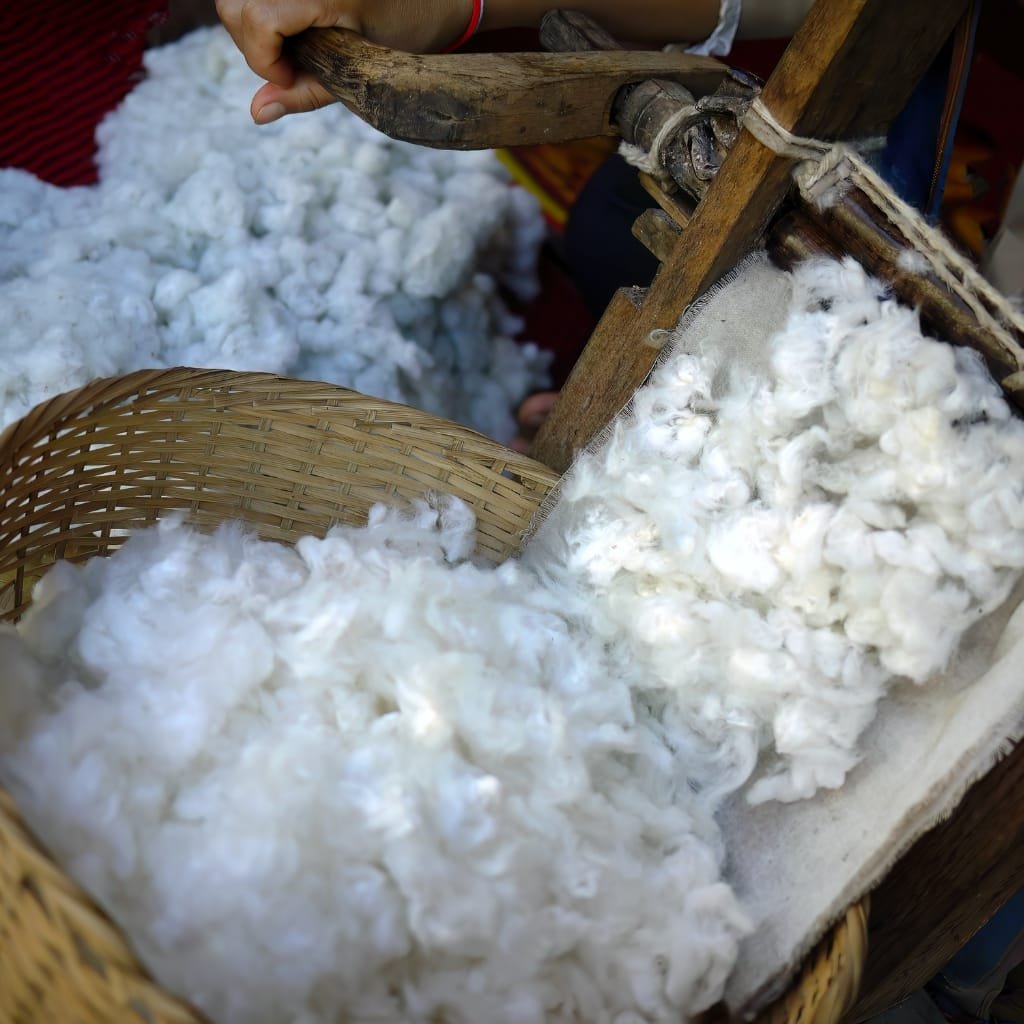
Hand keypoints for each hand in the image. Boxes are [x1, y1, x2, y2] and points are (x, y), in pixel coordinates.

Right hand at [216, 0, 471, 123]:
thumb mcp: (359, 73)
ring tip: (294, 49)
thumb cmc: (406, 38)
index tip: (292, 79)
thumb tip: (257, 114)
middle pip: (234, 7)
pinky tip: (293, 32)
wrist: (435, 2)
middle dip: (253, 46)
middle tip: (292, 67)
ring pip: (236, 0)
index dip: (265, 59)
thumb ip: (307, 92)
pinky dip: (261, 16)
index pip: (257, 19)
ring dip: (254, 30)